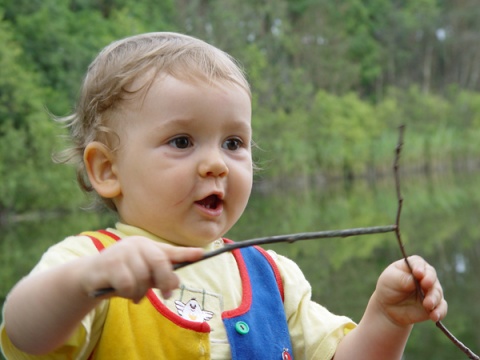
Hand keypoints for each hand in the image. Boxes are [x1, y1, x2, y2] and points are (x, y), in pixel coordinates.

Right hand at [80, 236, 203, 301]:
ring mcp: (122, 252)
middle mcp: (136, 244)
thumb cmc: (122, 274)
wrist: (89, 277)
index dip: (186, 253)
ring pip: (143, 277)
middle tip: (167, 295)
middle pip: (159, 263)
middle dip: (166, 280)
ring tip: (136, 296)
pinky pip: (127, 284)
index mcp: (147, 245)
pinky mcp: (109, 264)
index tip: (202, 254)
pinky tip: (125, 294)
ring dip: (141, 292)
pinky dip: (129, 293)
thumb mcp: (143, 274)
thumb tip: (175, 282)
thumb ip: (159, 276)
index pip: (170, 250)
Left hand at [373, 255, 447, 326]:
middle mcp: (425, 277)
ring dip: (434, 298)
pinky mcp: (434, 305)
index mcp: (413, 266)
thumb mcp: (390, 280)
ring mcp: (431, 291)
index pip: (419, 263)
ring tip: (427, 304)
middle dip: (430, 281)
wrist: (389, 308)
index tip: (418, 273)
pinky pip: (441, 308)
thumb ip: (402, 278)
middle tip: (425, 285)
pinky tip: (434, 316)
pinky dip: (440, 311)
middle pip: (432, 276)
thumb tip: (416, 278)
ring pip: (437, 292)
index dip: (420, 267)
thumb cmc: (389, 288)